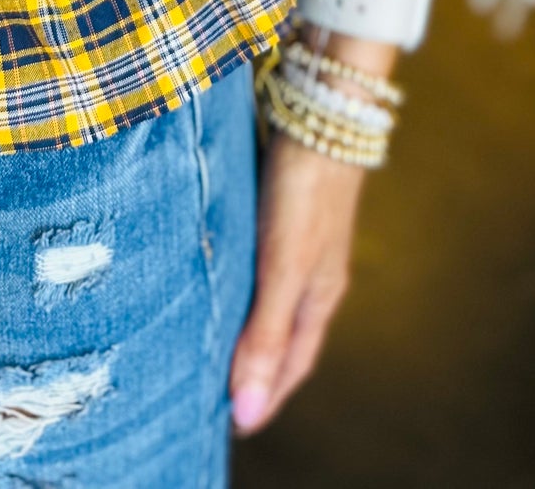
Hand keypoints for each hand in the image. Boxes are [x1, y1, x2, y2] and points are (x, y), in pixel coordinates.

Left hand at [228, 133, 365, 434]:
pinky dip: (244, 280)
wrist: (322, 111)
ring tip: (212, 335)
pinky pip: (262, 261)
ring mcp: (302, 240)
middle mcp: (314, 273)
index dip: (266, 394)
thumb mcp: (284, 267)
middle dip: (258, 365)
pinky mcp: (285, 209)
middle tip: (216, 387)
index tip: (233, 422)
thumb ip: (266, 335)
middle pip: (285, 334)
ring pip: (273, 297)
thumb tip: (250, 411)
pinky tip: (221, 270)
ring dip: (249, 321)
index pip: (292, 363)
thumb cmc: (305, 191)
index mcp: (320, 295)